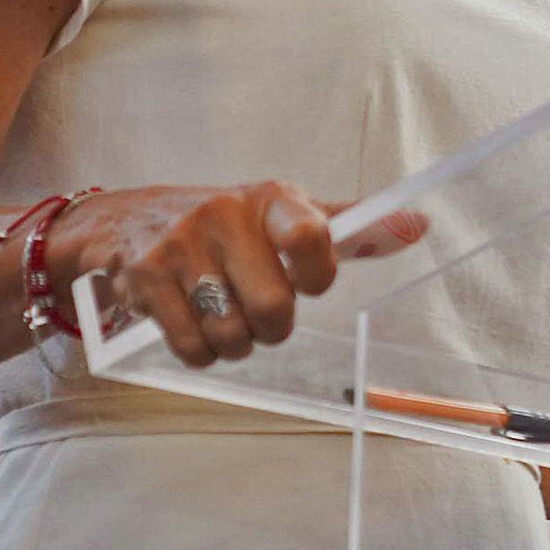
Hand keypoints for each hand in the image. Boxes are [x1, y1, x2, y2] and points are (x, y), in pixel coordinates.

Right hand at [52, 182, 425, 367]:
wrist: (130, 221)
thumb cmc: (229, 226)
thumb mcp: (284, 215)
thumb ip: (348, 228)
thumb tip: (419, 225)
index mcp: (271, 198)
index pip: (313, 237)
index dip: (318, 277)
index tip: (308, 283)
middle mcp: (224, 213)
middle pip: (273, 309)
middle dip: (272, 328)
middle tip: (262, 315)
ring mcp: (181, 245)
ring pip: (232, 335)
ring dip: (236, 343)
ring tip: (226, 318)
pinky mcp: (146, 278)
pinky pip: (192, 347)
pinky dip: (201, 352)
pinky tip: (196, 325)